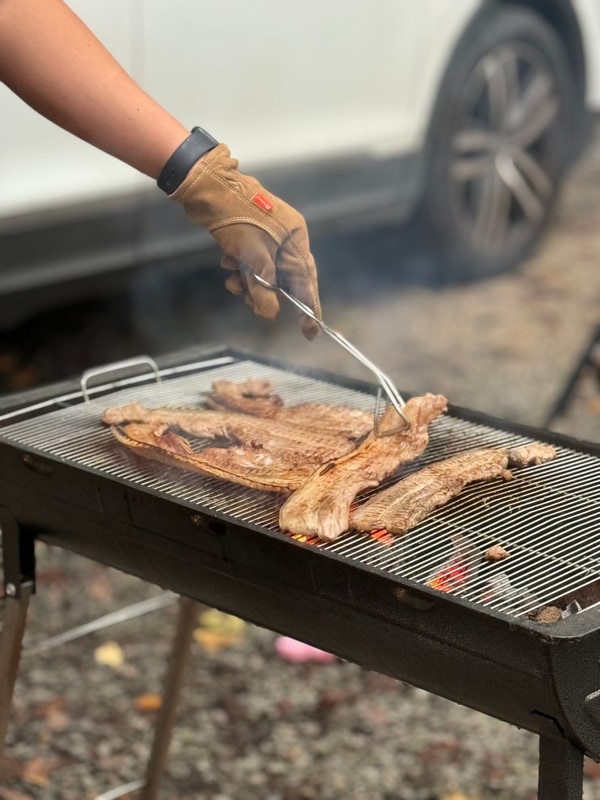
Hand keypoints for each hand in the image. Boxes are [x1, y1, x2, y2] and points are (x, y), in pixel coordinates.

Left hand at [169, 143, 321, 339]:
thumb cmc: (237, 219)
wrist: (208, 188)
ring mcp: (269, 235)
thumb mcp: (253, 259)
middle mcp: (287, 236)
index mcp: (295, 238)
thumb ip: (263, 290)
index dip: (308, 307)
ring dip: (248, 282)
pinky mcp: (251, 235)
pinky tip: (227, 265)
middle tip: (254, 305)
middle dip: (266, 293)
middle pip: (283, 278)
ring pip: (264, 272)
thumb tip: (270, 314)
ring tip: (233, 283)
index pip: (306, 280)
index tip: (310, 331)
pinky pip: (251, 262)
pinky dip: (240, 269)